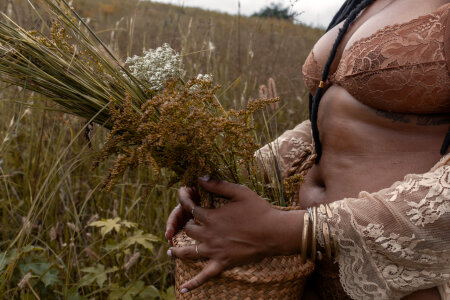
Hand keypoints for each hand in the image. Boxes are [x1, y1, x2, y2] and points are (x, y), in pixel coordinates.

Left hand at [168, 177, 302, 292]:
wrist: (274, 232)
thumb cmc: (259, 210)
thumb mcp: (239, 192)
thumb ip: (218, 185)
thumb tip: (199, 177)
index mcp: (211, 216)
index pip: (190, 208)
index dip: (184, 200)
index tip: (184, 195)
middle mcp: (208, 234)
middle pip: (188, 229)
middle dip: (185, 224)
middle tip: (186, 222)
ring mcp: (214, 251)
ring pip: (189, 252)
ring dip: (177, 251)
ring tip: (170, 251)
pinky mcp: (222, 263)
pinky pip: (205, 276)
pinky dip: (193, 283)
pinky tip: (183, 289)